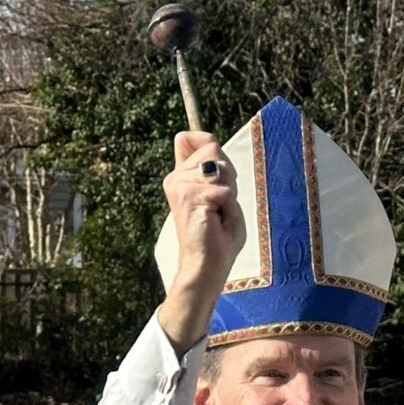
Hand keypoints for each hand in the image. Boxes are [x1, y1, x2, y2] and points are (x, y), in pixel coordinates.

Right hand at [157, 132, 242, 350]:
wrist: (207, 266)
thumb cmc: (218, 237)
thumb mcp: (223, 194)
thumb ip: (217, 168)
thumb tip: (206, 142)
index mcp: (181, 176)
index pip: (190, 137)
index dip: (210, 146)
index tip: (217, 175)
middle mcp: (175, 178)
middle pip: (213, 149)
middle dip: (228, 175)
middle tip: (220, 204)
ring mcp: (178, 185)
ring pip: (219, 167)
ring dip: (228, 191)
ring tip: (217, 214)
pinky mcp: (187, 196)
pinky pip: (222, 188)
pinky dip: (227, 205)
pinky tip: (215, 221)